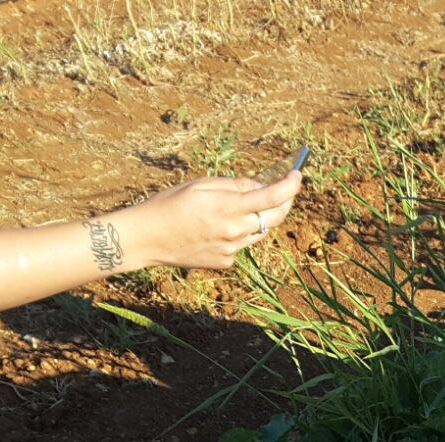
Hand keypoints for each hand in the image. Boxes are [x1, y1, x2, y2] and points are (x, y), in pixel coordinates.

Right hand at [117, 171, 303, 270]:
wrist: (147, 239)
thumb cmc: (169, 205)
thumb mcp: (200, 185)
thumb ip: (233, 186)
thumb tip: (260, 185)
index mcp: (226, 207)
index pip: (271, 196)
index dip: (290, 185)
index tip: (297, 175)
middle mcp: (233, 231)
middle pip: (274, 217)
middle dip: (285, 202)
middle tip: (287, 189)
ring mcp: (231, 250)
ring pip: (260, 232)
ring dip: (261, 218)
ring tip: (244, 207)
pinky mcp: (226, 262)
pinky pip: (243, 245)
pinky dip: (241, 233)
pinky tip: (219, 229)